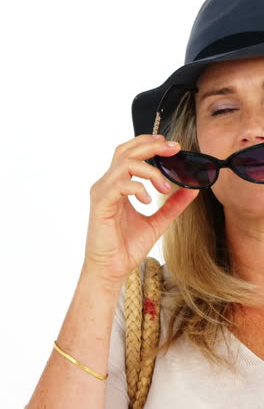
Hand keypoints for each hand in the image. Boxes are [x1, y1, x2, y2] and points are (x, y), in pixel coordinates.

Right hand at [83, 134, 198, 285]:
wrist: (110, 270)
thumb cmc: (126, 247)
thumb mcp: (157, 222)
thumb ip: (172, 205)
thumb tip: (192, 190)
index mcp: (118, 185)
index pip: (130, 154)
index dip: (150, 144)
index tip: (173, 146)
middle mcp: (108, 184)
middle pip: (126, 150)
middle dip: (151, 145)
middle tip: (174, 149)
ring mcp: (102, 192)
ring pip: (124, 164)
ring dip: (150, 171)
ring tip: (165, 187)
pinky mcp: (101, 204)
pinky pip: (119, 185)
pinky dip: (138, 188)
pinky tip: (149, 201)